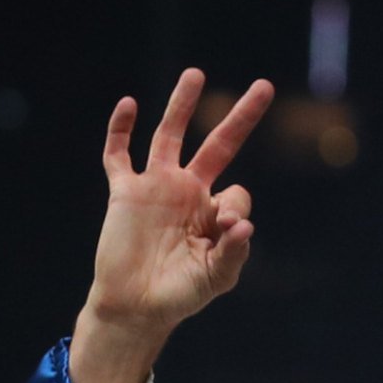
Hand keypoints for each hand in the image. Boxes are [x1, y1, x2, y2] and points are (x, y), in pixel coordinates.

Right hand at [68, 67, 274, 382]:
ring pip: (170, 135)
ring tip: (196, 75)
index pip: (237, 193)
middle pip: (219, 144)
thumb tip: (242, 222)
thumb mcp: (216, 278)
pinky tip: (129, 105)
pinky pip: (118, 154)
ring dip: (182, 105)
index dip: (234, 210)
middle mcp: (188, 192)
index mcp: (213, 212)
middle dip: (242, 117)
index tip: (223, 232)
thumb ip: (234, 252)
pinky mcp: (125, 192)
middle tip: (264, 86)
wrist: (134, 308)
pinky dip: (120, 129)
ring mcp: (155, 187)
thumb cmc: (179, 296)